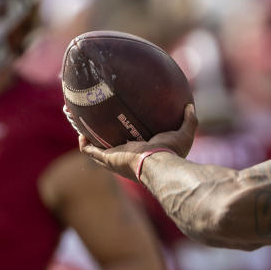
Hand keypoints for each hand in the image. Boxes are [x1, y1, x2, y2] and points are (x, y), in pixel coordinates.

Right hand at [79, 104, 196, 181]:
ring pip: (95, 149)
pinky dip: (83, 142)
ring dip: (86, 137)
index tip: (121, 126)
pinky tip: (80, 130)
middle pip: (109, 148)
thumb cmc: (172, 151)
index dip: (124, 137)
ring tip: (80, 123)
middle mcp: (125, 158)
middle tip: (96, 122)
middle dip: (100, 137)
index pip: (130, 146)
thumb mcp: (184, 133)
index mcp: (141, 154)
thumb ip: (190, 120)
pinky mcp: (106, 158)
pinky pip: (89, 151)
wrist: (159, 163)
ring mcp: (114, 160)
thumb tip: (190, 106)